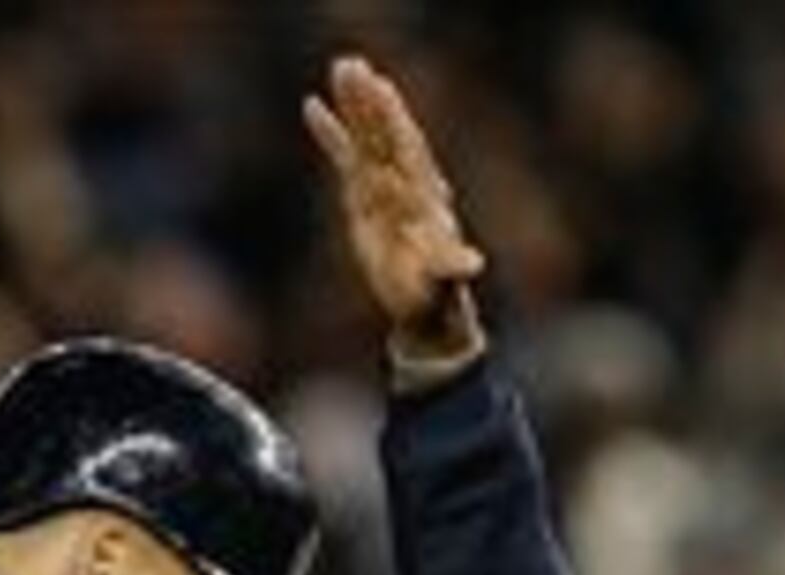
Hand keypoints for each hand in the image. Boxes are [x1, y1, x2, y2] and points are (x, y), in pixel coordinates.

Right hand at [301, 54, 487, 379]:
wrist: (421, 299)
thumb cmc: (432, 290)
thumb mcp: (442, 280)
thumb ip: (453, 268)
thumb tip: (473, 266)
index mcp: (421, 194)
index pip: (406, 149)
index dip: (394, 121)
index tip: (383, 90)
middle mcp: (403, 181)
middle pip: (384, 133)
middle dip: (370, 101)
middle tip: (354, 65)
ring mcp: (382, 183)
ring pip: (366, 135)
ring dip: (353, 103)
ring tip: (340, 65)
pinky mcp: (362, 191)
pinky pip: (344, 154)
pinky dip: (330, 131)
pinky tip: (312, 104)